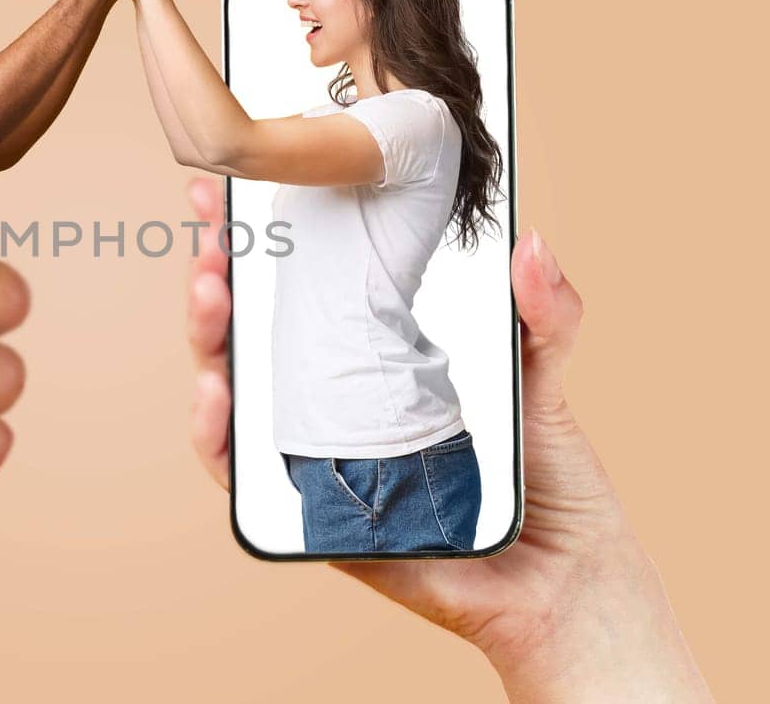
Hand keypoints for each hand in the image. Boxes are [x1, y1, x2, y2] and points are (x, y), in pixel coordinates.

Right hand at [183, 178, 710, 700]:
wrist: (563, 579)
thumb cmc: (549, 482)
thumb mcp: (546, 376)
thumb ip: (545, 312)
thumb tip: (532, 243)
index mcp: (373, 357)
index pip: (301, 287)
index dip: (264, 240)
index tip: (237, 190)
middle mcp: (329, 399)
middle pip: (250, 330)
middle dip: (217, 273)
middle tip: (214, 232)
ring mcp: (312, 450)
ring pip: (232, 390)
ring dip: (206, 337)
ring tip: (209, 292)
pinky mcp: (307, 508)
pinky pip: (239, 470)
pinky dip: (214, 432)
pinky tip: (216, 391)